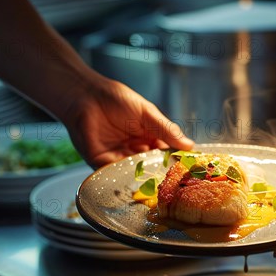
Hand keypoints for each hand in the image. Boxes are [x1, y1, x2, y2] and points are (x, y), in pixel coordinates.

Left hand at [62, 79, 193, 168]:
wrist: (86, 96)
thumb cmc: (116, 99)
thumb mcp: (147, 113)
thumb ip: (167, 130)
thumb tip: (190, 145)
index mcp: (148, 137)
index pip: (166, 154)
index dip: (176, 160)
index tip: (187, 167)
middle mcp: (135, 150)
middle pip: (152, 166)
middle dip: (161, 172)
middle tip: (173, 178)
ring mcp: (119, 157)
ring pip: (136, 173)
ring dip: (145, 176)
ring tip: (157, 179)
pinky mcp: (102, 162)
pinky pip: (116, 173)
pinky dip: (125, 176)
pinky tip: (135, 176)